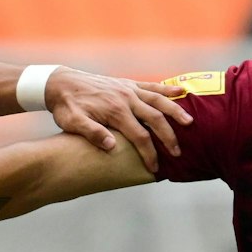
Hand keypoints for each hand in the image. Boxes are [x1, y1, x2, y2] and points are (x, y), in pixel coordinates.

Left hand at [44, 68, 193, 172]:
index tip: (155, 168)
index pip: (140, 136)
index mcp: (115, 111)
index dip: (150, 153)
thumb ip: (92, 133)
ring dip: (175, 111)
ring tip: (190, 123)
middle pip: (155, 118)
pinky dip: (167, 90)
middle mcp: (126, 98)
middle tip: (178, 153)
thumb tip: (112, 146)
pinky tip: (182, 92)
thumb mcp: (73, 122)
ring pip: (159, 100)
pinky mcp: (128, 84)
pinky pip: (151, 86)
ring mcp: (129, 89)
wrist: (61, 83)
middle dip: (168, 137)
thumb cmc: (66, 106)